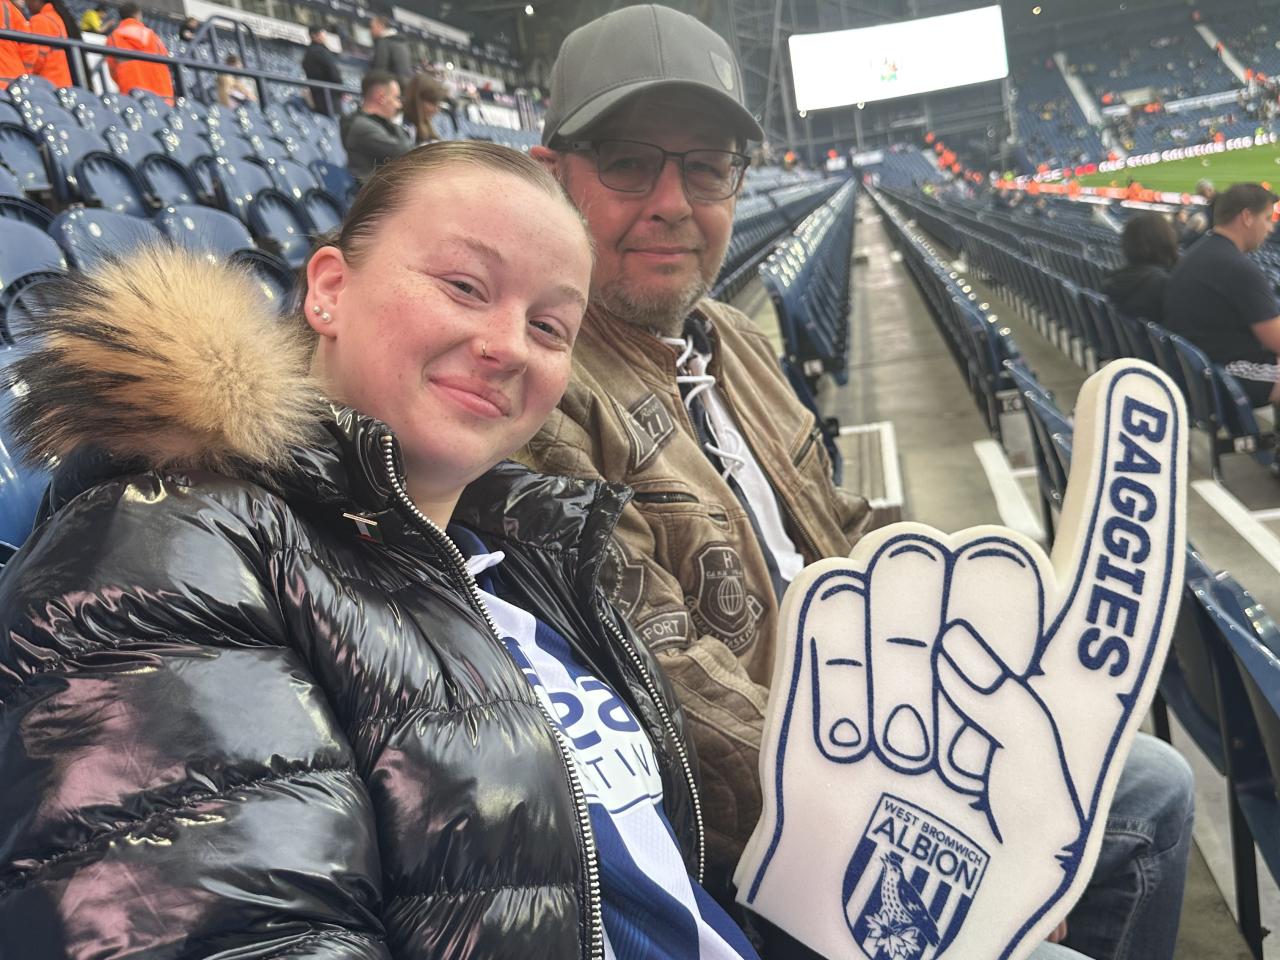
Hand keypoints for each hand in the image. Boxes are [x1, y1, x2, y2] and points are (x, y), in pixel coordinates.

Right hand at [734, 361, 1186, 959]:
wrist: (866, 915)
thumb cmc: (972, 879)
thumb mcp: (1046, 822)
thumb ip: (1028, 725)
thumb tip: (963, 645)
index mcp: (1076, 669)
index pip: (1111, 556)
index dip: (1128, 471)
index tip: (1130, 384)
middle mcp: (991, 627)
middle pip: (988, 552)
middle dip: (970, 649)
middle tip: (950, 750)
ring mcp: (900, 623)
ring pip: (901, 564)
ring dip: (893, 681)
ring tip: (898, 754)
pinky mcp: (821, 635)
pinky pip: (825, 598)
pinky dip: (835, 678)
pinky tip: (851, 736)